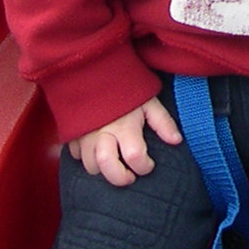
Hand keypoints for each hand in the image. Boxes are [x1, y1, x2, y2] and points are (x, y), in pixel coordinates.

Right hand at [68, 97, 182, 187]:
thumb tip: (176, 141)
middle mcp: (102, 132)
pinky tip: (98, 153)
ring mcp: (84, 134)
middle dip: (120, 178)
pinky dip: (86, 159)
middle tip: (131, 176)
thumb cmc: (125, 88)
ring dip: (103, 170)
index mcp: (124, 126)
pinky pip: (75, 156)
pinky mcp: (72, 133)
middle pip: (106, 166)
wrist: (95, 70)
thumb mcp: (149, 102)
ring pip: (89, 165)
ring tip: (115, 164)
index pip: (135, 156)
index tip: (149, 164)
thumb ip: (163, 122)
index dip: (145, 166)